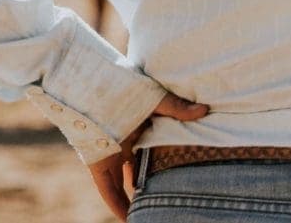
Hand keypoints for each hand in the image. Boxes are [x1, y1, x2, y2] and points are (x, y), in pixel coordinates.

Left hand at [88, 94, 208, 220]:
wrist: (87, 82)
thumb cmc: (119, 85)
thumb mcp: (152, 97)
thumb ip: (175, 108)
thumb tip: (203, 110)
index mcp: (135, 129)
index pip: (150, 153)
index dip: (161, 166)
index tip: (174, 178)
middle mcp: (122, 144)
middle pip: (136, 171)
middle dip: (149, 186)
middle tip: (164, 202)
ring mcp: (109, 154)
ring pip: (121, 184)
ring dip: (133, 200)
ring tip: (148, 215)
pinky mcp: (97, 162)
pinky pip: (107, 189)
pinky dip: (116, 204)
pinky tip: (127, 219)